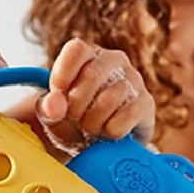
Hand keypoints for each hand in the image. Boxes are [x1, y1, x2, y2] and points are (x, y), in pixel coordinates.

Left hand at [38, 38, 154, 149]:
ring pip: (110, 98)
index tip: (58, 94)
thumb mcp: (53, 114)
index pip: (77, 50)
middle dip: (76, 105)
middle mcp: (114, 60)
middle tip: (74, 119)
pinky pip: (129, 114)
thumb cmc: (75, 119)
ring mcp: (134, 79)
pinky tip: (108, 132)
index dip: (63, 74)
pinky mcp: (146, 102)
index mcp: (89, 53)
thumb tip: (54, 106)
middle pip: (92, 75)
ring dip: (93, 121)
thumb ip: (47, 108)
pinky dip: (112, 130)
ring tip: (90, 128)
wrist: (103, 143)